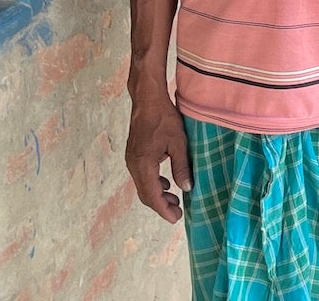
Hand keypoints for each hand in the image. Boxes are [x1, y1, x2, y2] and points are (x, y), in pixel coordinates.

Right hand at [126, 94, 191, 221]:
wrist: (147, 100)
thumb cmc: (164, 118)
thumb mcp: (178, 142)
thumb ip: (181, 167)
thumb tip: (186, 188)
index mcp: (143, 164)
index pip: (152, 195)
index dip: (163, 210)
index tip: (175, 218)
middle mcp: (133, 165)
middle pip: (145, 194)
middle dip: (161, 206)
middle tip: (178, 212)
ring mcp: (132, 160)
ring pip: (143, 186)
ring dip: (158, 195)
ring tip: (174, 200)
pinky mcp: (134, 155)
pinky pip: (142, 176)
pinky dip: (154, 184)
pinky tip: (166, 184)